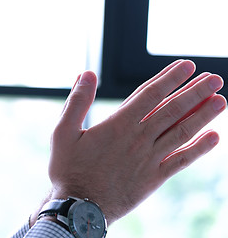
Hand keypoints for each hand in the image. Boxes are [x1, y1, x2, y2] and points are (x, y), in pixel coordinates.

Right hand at [48, 60, 225, 224]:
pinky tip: (214, 137)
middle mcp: (139, 139)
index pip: (150, 94)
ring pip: (181, 132)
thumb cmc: (68, 170)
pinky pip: (181, 161)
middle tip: (214, 79)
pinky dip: (198, 149)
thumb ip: (77, 102)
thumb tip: (86, 74)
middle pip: (172, 110)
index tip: (188, 66)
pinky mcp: (153, 178)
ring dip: (203, 115)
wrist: (79, 209)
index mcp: (118, 125)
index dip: (170, 78)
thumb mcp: (63, 132)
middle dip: (195, 92)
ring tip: (221, 101)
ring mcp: (149, 159)